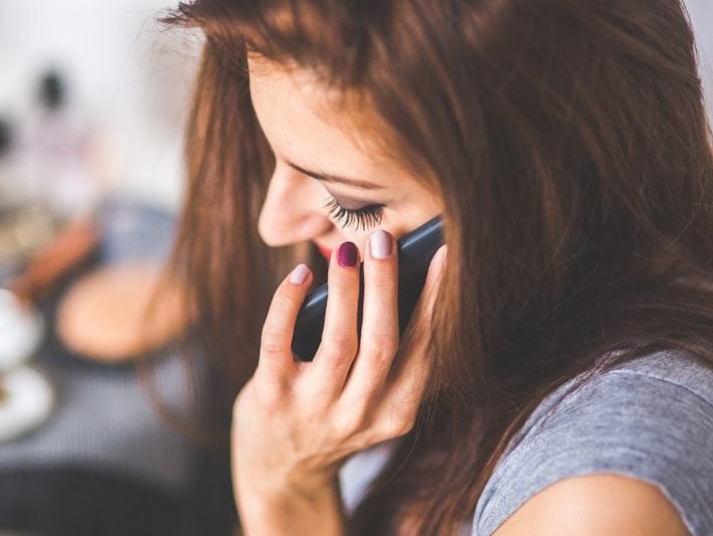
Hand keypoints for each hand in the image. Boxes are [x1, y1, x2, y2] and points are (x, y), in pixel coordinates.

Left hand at [231, 230, 446, 528]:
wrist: (280, 473)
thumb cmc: (331, 417)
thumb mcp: (370, 401)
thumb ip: (385, 357)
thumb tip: (391, 276)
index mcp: (394, 413)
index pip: (422, 350)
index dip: (433, 300)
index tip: (441, 255)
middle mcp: (358, 415)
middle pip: (382, 343)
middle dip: (386, 286)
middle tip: (384, 239)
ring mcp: (313, 409)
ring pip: (339, 342)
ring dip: (345, 290)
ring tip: (348, 251)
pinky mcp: (271, 398)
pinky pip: (278, 341)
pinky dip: (288, 303)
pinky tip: (300, 275)